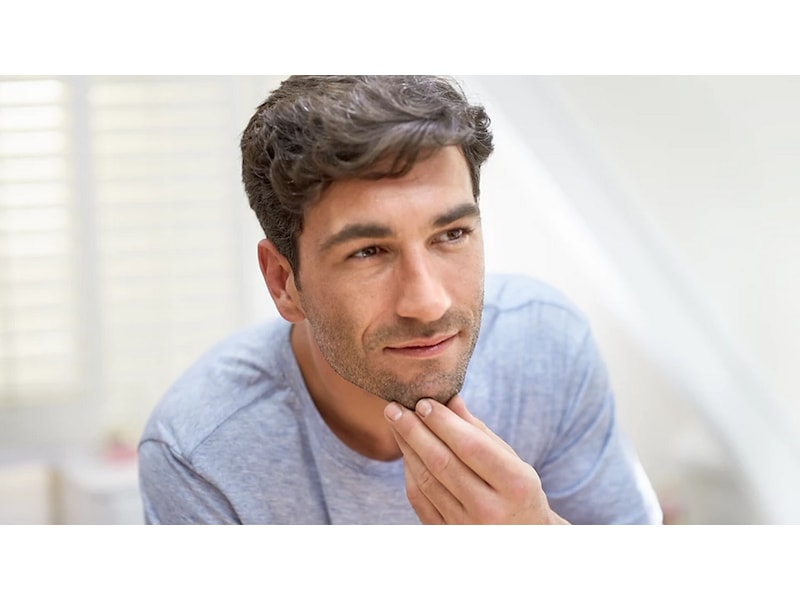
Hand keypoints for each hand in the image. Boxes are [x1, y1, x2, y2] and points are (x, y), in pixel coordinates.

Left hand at [384, 395, 568, 524]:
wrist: (525, 543)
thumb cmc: (519, 495)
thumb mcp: (513, 463)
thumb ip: (480, 432)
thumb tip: (449, 399)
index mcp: (515, 485)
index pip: (471, 446)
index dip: (443, 423)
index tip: (423, 402)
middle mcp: (490, 510)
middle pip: (442, 462)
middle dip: (414, 431)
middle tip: (394, 407)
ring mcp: (467, 527)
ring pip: (426, 481)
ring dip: (407, 448)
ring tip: (396, 423)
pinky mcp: (448, 537)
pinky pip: (420, 501)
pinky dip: (410, 473)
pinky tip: (406, 452)